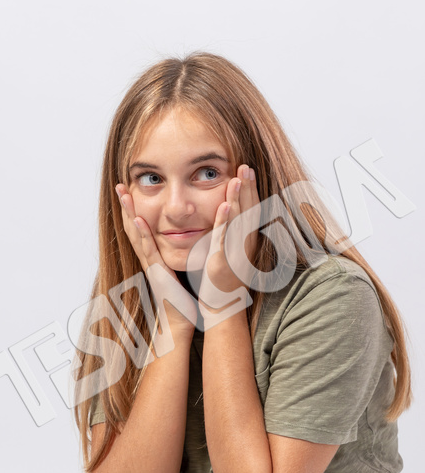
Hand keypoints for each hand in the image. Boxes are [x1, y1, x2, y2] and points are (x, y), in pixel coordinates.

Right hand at [115, 184, 196, 336]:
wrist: (180, 322)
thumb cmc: (181, 300)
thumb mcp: (177, 272)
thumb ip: (174, 257)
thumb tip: (181, 243)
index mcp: (154, 257)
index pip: (142, 228)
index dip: (134, 209)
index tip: (130, 191)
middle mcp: (148, 259)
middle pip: (133, 227)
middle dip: (126, 206)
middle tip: (119, 186)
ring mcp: (150, 265)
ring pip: (137, 235)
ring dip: (129, 213)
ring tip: (123, 194)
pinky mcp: (157, 273)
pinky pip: (148, 250)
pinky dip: (142, 235)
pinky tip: (137, 220)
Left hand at [198, 164, 259, 306]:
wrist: (223, 307)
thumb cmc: (223, 282)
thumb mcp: (230, 253)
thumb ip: (230, 235)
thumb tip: (230, 219)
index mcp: (246, 241)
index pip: (251, 209)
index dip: (250, 189)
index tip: (247, 170)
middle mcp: (245, 244)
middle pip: (249, 210)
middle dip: (248, 187)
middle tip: (246, 165)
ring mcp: (235, 252)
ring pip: (239, 220)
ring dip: (240, 197)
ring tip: (238, 177)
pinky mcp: (223, 260)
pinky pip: (225, 236)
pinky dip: (226, 220)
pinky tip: (226, 205)